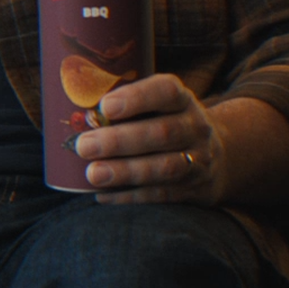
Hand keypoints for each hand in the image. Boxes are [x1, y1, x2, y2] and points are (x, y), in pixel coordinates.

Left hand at [76, 74, 225, 203]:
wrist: (220, 156)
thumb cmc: (166, 122)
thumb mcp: (158, 105)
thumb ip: (124, 105)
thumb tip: (68, 111)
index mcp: (182, 100)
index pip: (166, 91)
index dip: (137, 98)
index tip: (105, 106)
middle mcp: (195, 128)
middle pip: (162, 133)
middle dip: (119, 141)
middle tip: (83, 146)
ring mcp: (198, 160)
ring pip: (165, 168)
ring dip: (126, 172)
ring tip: (93, 174)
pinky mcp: (194, 189)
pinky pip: (163, 194)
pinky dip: (131, 196)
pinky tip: (103, 195)